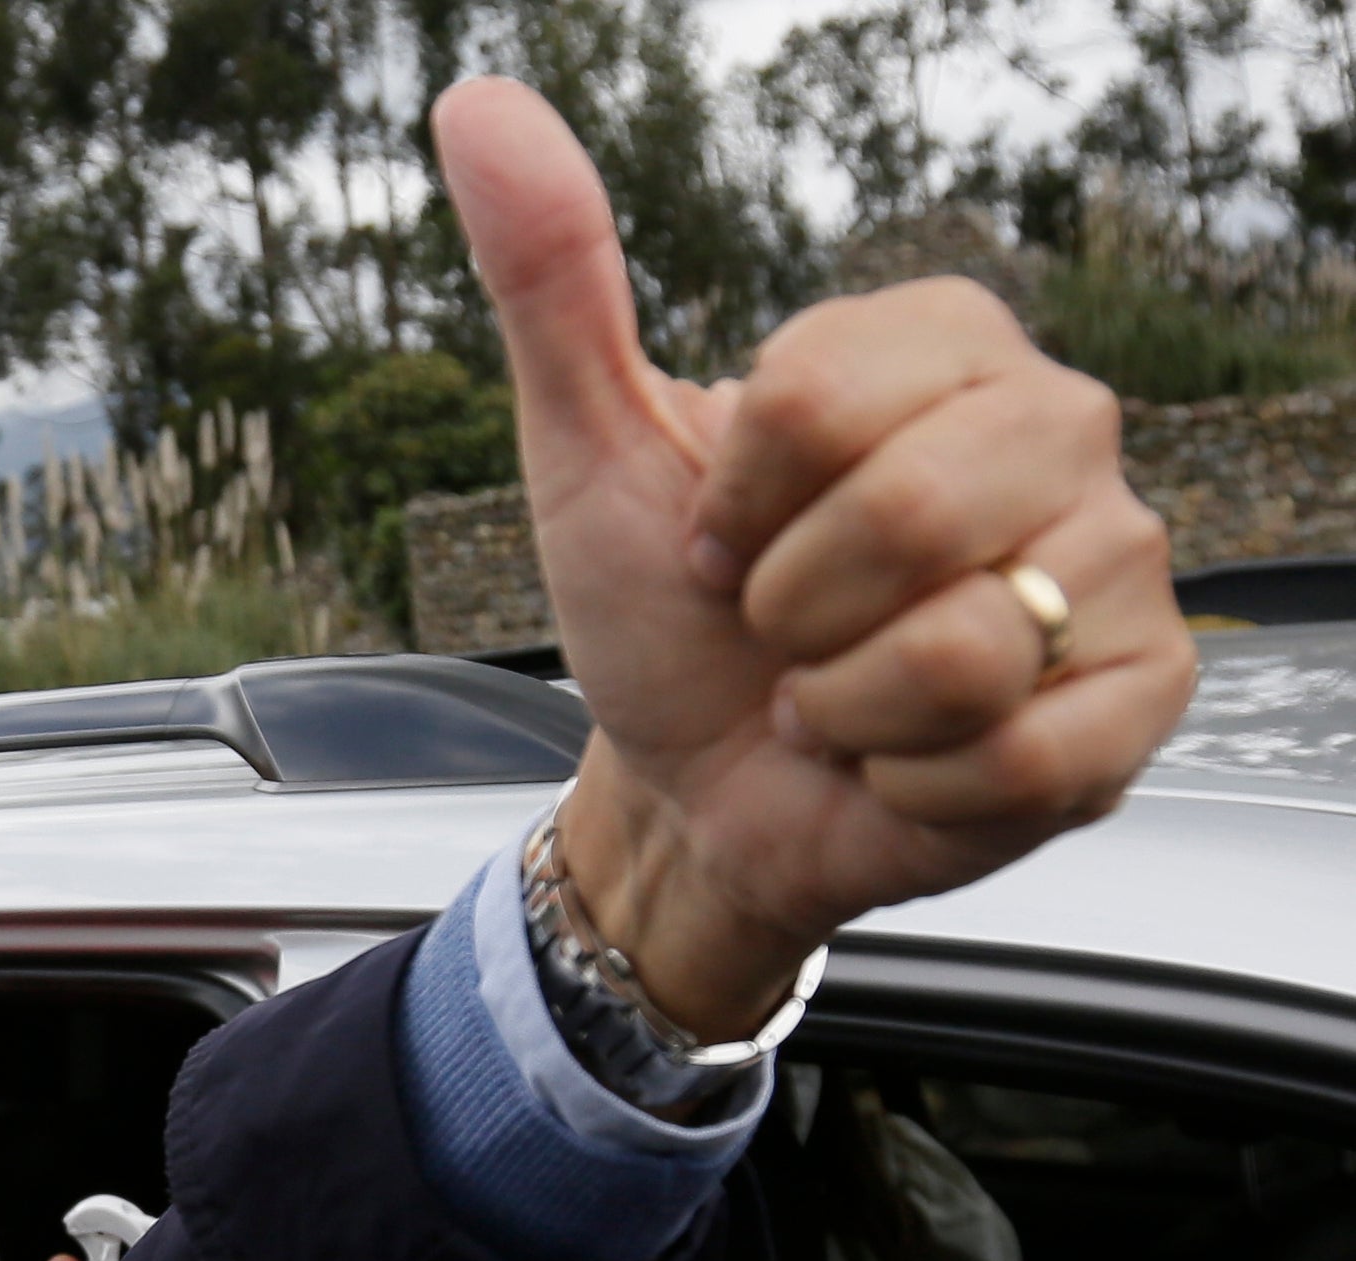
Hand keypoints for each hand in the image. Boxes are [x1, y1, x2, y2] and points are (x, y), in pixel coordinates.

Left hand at [430, 80, 1193, 1038]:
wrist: (702, 791)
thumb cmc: (669, 620)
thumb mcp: (588, 452)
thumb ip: (551, 279)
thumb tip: (478, 108)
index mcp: (943, 347)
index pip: (817, 400)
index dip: (731, 509)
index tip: (720, 542)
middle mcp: (1058, 430)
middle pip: (907, 519)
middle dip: (789, 613)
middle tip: (782, 632)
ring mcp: (1115, 563)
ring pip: (964, 649)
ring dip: (847, 708)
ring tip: (844, 698)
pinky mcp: (1142, 698)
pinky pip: (1017, 754)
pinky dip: (915, 785)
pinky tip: (905, 763)